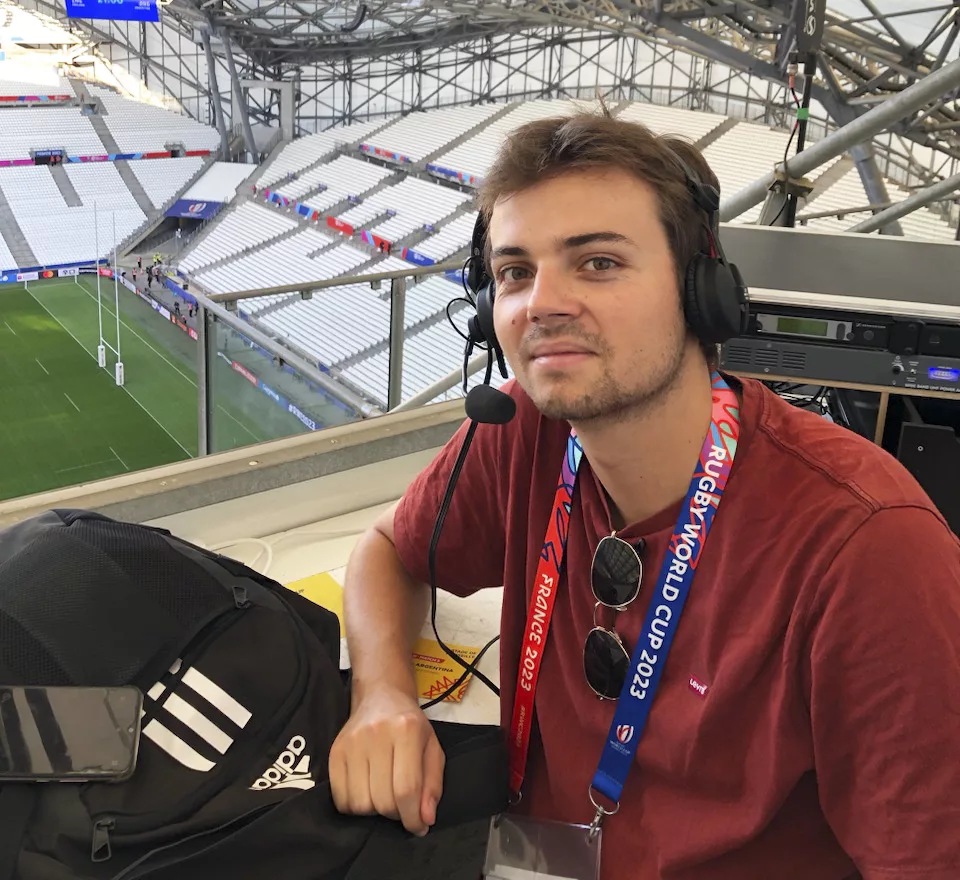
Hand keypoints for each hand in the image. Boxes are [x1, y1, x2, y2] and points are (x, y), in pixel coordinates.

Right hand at [329, 686, 444, 835]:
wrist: (381, 695)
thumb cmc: (411, 725)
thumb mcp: (432, 748)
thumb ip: (432, 785)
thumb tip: (425, 820)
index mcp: (406, 730)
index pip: (407, 789)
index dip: (413, 817)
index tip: (418, 827)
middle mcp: (376, 734)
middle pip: (382, 800)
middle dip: (395, 814)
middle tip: (401, 805)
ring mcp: (352, 742)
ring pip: (360, 804)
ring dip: (374, 811)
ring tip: (383, 795)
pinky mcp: (335, 751)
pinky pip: (340, 798)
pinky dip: (354, 806)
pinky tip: (366, 792)